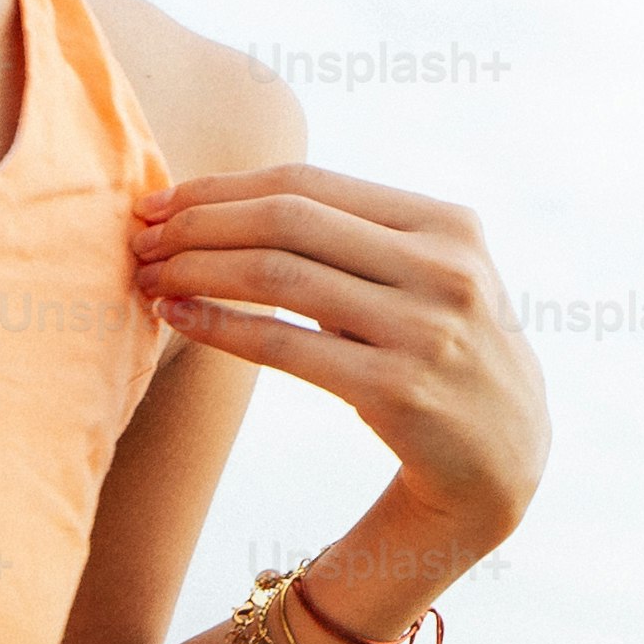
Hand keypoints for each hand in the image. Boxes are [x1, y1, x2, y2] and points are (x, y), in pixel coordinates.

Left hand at [130, 166, 551, 557]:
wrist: (503, 460)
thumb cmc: (440, 356)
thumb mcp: (429, 277)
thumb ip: (357, 236)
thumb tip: (224, 200)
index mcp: (450, 224)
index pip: (310, 183)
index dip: (222, 186)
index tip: (162, 201)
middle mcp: (445, 268)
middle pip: (288, 219)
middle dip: (198, 223)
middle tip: (141, 239)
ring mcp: (425, 329)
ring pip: (279, 275)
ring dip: (196, 269)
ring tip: (149, 276)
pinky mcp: (397, 389)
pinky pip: (283, 344)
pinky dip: (218, 324)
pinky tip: (178, 316)